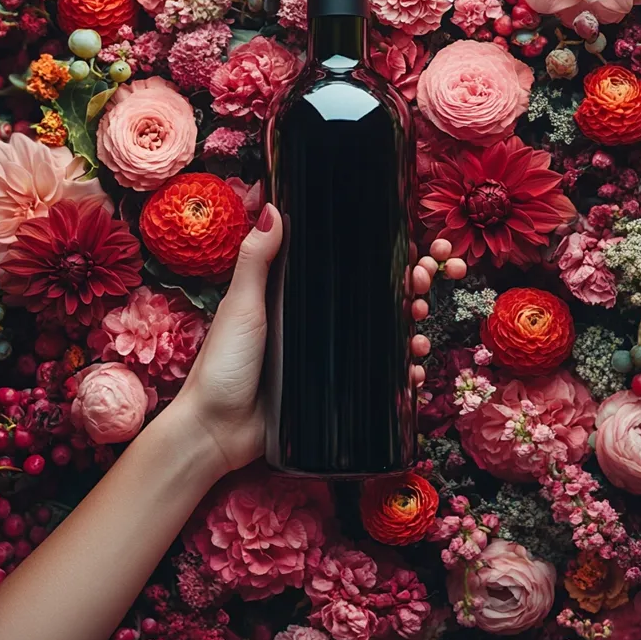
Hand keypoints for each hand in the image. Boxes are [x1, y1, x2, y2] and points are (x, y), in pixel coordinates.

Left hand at [174, 207, 466, 474]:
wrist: (217, 432)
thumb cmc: (223, 364)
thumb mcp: (241, 306)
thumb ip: (256, 261)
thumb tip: (273, 208)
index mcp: (293, 297)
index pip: (344, 271)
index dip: (378, 259)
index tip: (406, 249)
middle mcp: (314, 325)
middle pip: (371, 302)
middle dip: (406, 292)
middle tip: (423, 285)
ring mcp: (325, 359)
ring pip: (380, 339)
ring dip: (409, 332)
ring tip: (420, 332)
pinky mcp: (333, 391)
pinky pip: (375, 380)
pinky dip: (401, 374)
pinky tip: (416, 370)